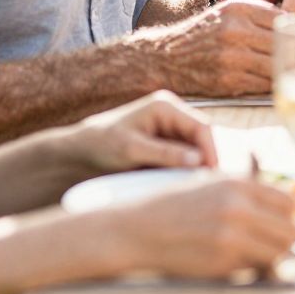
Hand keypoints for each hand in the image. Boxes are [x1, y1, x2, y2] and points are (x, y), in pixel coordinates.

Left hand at [64, 91, 217, 177]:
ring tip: (200, 187)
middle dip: (207, 158)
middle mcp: (172, 114)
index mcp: (165, 106)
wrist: (81, 152)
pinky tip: (188, 184)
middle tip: (210, 185)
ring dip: (199, 165)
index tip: (212, 174)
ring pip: (196, 147)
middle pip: (202, 136)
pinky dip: (189, 169)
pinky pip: (186, 156)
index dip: (211, 149)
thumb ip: (165, 154)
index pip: (201, 126)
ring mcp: (171, 128)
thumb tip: (198, 160)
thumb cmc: (102, 145)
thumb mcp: (132, 150)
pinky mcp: (167, 143)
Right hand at [112, 177, 294, 278]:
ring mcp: (230, 237)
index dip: (288, 216)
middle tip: (272, 243)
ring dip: (270, 256)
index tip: (280, 223)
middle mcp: (238, 209)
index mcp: (239, 185)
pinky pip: (252, 267)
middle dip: (284, 239)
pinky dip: (249, 266)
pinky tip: (232, 259)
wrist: (138, 230)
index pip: (289, 203)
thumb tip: (287, 206)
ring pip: (276, 253)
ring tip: (255, 253)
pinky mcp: (220, 263)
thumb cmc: (175, 206)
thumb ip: (248, 193)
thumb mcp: (213, 184)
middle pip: (289, 231)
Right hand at [150, 0, 280, 96]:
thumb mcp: (228, 14)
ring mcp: (232, 56)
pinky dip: (272, 85)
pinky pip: (263, 84)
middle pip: (284, 43)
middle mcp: (236, 29)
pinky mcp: (229, 79)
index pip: (284, 20)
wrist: (166, 59)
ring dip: (289, 72)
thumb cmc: (204, 36)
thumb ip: (259, 18)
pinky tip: (276, 84)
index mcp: (239, 8)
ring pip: (276, 65)